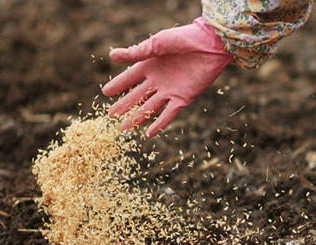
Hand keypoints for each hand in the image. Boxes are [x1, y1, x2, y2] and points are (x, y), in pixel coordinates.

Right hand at [102, 18, 232, 136]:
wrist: (210, 46)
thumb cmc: (183, 40)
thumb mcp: (157, 44)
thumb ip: (136, 53)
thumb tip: (111, 55)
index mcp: (150, 64)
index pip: (130, 77)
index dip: (118, 84)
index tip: (105, 93)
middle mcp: (158, 79)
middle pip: (137, 95)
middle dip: (124, 105)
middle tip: (110, 115)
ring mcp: (170, 90)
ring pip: (150, 107)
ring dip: (137, 117)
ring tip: (124, 128)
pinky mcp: (183, 98)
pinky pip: (169, 114)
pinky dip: (159, 123)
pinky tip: (149, 133)